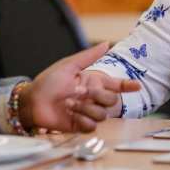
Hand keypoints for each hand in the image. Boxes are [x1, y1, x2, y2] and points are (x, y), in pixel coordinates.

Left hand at [19, 42, 140, 132]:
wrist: (32, 101)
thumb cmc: (48, 82)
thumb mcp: (69, 65)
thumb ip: (89, 56)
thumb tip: (107, 43)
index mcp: (92, 82)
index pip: (116, 85)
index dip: (127, 85)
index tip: (137, 86)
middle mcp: (92, 98)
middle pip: (112, 100)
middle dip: (99, 96)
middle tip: (82, 91)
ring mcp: (87, 112)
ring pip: (102, 114)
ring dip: (86, 108)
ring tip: (69, 104)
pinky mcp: (80, 125)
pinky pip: (92, 126)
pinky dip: (82, 120)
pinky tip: (71, 116)